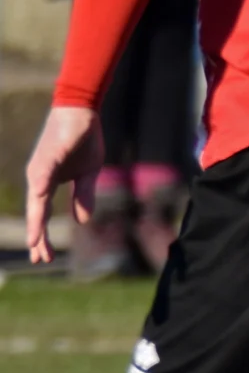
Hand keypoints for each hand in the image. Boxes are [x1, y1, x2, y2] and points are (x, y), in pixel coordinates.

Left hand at [23, 104, 100, 264]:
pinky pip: (42, 179)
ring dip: (36, 223)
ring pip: (35, 202)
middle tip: (39, 260)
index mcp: (47, 182)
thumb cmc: (83, 140)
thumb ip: (83, 196)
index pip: (42, 213)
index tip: (43, 257)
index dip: (43, 235)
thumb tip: (81, 222)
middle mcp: (38, 178)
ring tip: (35, 243)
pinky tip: (39, 208)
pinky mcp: (48, 157)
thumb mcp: (88, 173)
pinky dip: (40, 193)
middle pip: (35, 213)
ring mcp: (40, 169)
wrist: (81, 112)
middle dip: (38, 238)